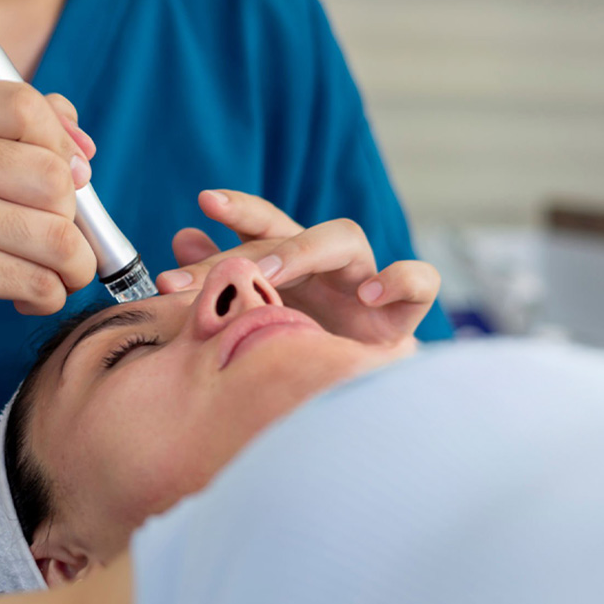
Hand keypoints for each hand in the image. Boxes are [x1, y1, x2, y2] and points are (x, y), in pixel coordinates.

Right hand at [0, 82, 98, 342]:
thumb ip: (23, 132)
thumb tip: (84, 148)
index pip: (26, 106)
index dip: (63, 143)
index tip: (70, 174)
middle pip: (54, 177)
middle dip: (72, 215)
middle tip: (49, 234)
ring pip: (57, 237)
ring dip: (73, 265)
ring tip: (55, 273)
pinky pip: (39, 282)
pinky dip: (51, 297)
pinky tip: (27, 298)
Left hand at [156, 190, 438, 348]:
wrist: (353, 402)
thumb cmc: (302, 354)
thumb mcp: (255, 321)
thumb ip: (220, 281)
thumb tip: (183, 238)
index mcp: (289, 263)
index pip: (261, 224)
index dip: (237, 208)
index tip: (205, 201)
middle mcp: (325, 264)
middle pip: (286, 233)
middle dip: (240, 253)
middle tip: (195, 278)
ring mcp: (366, 282)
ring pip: (346, 238)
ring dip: (306, 250)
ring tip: (269, 272)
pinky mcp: (403, 316)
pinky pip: (419, 280)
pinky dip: (399, 280)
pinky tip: (369, 297)